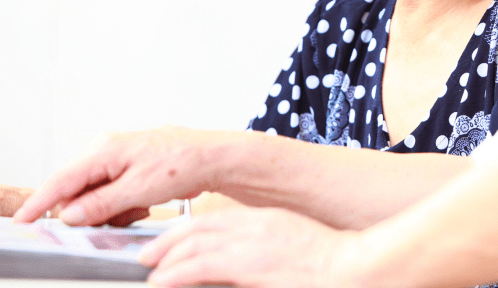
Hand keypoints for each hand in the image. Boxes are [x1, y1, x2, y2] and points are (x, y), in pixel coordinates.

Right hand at [13, 126, 224, 225]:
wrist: (214, 157)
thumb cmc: (182, 163)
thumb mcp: (139, 190)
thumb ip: (100, 204)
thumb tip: (69, 215)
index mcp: (105, 150)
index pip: (61, 180)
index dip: (39, 202)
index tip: (21, 220)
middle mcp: (107, 150)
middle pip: (77, 190)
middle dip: (88, 212)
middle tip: (112, 219)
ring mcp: (119, 158)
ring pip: (97, 195)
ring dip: (111, 211)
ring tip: (140, 206)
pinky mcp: (130, 168)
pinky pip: (114, 193)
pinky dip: (124, 205)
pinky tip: (144, 203)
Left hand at [139, 207, 357, 287]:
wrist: (349, 266)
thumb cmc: (325, 257)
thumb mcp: (288, 239)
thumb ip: (259, 243)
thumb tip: (234, 258)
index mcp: (260, 219)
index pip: (209, 219)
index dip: (181, 230)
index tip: (165, 242)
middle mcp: (251, 227)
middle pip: (196, 230)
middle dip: (167, 243)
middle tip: (148, 257)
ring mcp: (250, 246)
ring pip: (195, 246)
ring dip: (168, 259)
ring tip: (151, 271)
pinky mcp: (251, 267)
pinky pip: (204, 265)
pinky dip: (179, 271)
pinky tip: (165, 279)